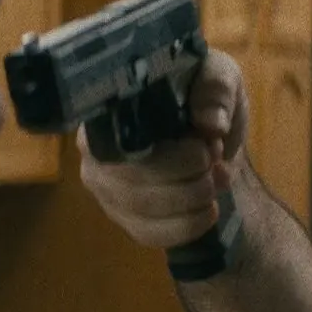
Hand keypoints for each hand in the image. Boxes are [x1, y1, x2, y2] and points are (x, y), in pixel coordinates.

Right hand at [78, 49, 247, 248]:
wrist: (212, 140)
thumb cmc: (204, 100)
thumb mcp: (218, 77)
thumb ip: (215, 89)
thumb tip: (210, 124)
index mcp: (109, 107)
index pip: (121, 140)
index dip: (171, 153)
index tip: (206, 145)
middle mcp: (94, 147)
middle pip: (129, 179)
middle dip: (187, 177)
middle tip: (216, 162)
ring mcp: (104, 186)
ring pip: (141, 208)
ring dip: (192, 199)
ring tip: (217, 180)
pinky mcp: (121, 216)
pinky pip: (147, 234)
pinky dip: (187, 227)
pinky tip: (208, 210)